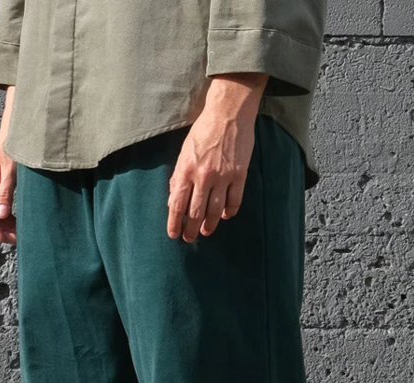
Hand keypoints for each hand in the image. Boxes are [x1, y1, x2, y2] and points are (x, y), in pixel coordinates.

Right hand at [0, 138, 16, 243]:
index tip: (6, 238)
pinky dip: (8, 220)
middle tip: (19, 239)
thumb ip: (5, 193)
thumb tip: (1, 215)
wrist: (16, 134)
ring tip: (21, 233)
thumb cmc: (13, 148)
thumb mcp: (10, 171)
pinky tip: (20, 224)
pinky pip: (0, 211)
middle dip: (0, 231)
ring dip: (5, 228)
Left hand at [167, 72, 267, 241]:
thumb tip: (173, 200)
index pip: (177, 204)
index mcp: (186, 169)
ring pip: (215, 211)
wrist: (229, 112)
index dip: (175, 223)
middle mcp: (203, 176)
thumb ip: (179, 176)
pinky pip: (234, 201)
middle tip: (190, 239)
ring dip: (210, 225)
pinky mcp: (239, 174)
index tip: (174, 235)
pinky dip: (229, 212)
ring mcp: (223, 176)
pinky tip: (225, 216)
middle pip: (195, 212)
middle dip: (191, 230)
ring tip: (206, 232)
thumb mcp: (184, 152)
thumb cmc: (204, 131)